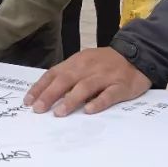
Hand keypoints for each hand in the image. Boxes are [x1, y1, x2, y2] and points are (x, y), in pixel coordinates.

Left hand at [24, 47, 150, 117]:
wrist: (139, 53)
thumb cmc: (107, 63)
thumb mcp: (85, 63)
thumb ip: (69, 75)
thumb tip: (47, 94)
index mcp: (77, 62)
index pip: (54, 74)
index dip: (40, 87)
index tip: (29, 101)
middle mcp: (88, 68)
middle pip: (66, 80)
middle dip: (50, 95)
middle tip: (39, 109)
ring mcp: (105, 76)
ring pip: (85, 87)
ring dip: (71, 100)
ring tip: (59, 113)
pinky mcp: (121, 85)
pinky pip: (108, 94)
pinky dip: (98, 103)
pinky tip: (89, 111)